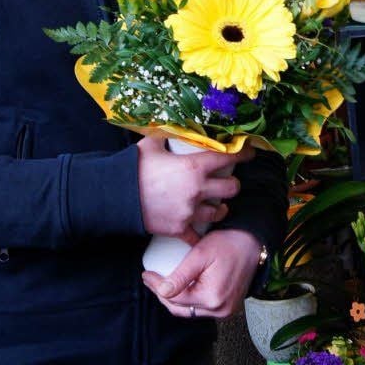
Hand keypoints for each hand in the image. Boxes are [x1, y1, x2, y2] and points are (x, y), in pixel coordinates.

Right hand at [137, 137, 253, 243]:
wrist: (116, 196)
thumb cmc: (134, 167)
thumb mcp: (152, 143)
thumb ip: (167, 136)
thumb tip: (172, 128)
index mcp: (194, 167)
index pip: (227, 158)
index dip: (242, 153)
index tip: (249, 152)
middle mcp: (197, 190)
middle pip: (231, 189)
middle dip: (233, 185)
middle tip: (228, 183)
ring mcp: (190, 211)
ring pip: (219, 212)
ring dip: (220, 208)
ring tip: (218, 206)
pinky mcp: (180, 228)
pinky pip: (197, 236)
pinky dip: (199, 235)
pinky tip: (200, 231)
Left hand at [141, 228, 261, 318]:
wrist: (253, 244)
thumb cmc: (229, 243)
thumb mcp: (200, 254)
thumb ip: (181, 275)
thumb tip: (162, 291)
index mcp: (212, 298)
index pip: (175, 298)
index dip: (157, 287)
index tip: (146, 275)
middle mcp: (220, 310)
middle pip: (182, 309)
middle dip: (163, 295)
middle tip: (151, 280)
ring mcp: (225, 311)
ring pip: (191, 310)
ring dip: (176, 299)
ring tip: (162, 283)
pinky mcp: (228, 306)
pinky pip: (203, 308)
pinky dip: (189, 299)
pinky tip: (181, 287)